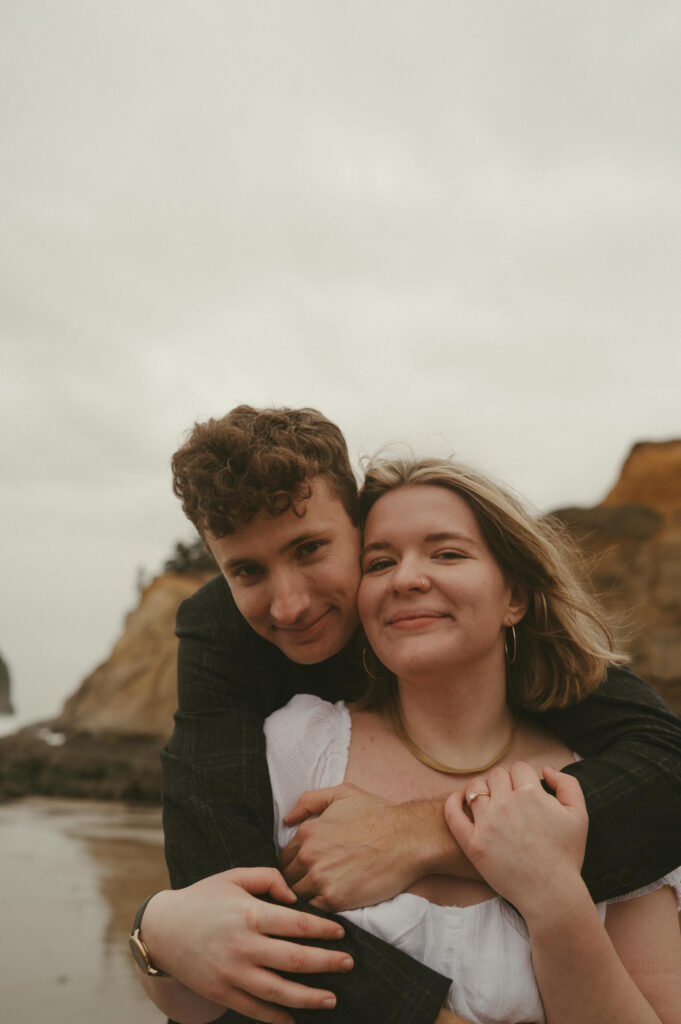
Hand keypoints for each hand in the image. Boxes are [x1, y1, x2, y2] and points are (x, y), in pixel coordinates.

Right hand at [142, 867, 352, 1023]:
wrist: (163, 929)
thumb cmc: (204, 898)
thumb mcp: (234, 876)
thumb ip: (269, 878)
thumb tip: (295, 898)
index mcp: (249, 914)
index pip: (297, 924)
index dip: (323, 930)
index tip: (341, 934)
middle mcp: (243, 946)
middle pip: (295, 960)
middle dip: (327, 964)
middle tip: (349, 964)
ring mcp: (232, 973)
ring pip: (279, 992)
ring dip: (309, 998)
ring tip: (332, 999)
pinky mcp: (222, 992)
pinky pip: (255, 1009)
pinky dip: (277, 1018)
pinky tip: (296, 1019)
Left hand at [280, 783, 430, 910]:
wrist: (407, 839)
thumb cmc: (378, 814)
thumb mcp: (343, 794)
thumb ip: (310, 801)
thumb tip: (288, 819)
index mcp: (308, 832)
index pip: (285, 856)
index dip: (294, 863)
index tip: (306, 868)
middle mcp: (309, 855)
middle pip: (287, 878)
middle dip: (296, 881)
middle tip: (313, 884)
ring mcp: (320, 878)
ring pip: (297, 895)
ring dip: (305, 896)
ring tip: (320, 895)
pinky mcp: (334, 899)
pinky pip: (313, 910)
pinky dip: (318, 909)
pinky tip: (330, 903)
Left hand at [444, 763, 587, 922]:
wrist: (551, 893)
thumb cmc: (566, 855)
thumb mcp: (579, 814)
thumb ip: (567, 783)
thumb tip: (545, 770)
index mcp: (530, 794)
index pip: (519, 768)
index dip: (524, 778)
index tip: (526, 792)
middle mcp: (506, 804)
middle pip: (496, 776)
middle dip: (504, 783)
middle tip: (510, 800)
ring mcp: (486, 824)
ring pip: (475, 788)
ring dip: (482, 790)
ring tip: (489, 801)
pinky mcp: (472, 844)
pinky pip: (453, 813)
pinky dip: (454, 801)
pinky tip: (460, 799)